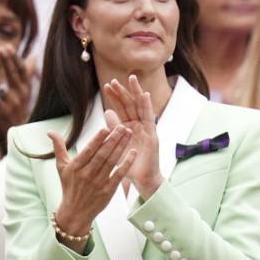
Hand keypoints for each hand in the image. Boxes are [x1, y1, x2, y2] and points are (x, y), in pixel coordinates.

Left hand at [0, 45, 32, 146]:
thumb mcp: (26, 89)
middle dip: (6, 62)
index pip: (22, 70)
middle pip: (13, 75)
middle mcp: (21, 94)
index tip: (8, 47)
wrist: (18, 129)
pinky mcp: (1, 111)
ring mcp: (11, 103)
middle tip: (0, 49)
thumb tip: (33, 56)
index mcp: (27, 87)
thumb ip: (26, 73)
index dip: (15, 59)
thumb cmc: (19, 105)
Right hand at [51, 125, 134, 248]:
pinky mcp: (108, 190)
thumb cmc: (69, 186)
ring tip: (129, 134)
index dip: (98, 140)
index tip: (106, 128)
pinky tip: (133, 152)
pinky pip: (119, 174)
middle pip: (102, 154)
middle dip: (113, 139)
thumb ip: (59, 148)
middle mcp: (86, 174)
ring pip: (111, 161)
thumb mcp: (61, 167)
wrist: (75, 212)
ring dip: (121, 147)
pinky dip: (127, 163)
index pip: (88, 150)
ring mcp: (98, 182)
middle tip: (123, 127)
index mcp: (75, 167)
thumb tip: (50, 132)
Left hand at [103, 75, 161, 197]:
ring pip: (141, 107)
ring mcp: (147, 130)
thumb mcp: (117, 144)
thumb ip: (113, 129)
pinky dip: (148, 106)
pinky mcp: (153, 136)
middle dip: (123, 92)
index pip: (122, 109)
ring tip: (131, 79)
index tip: (106, 86)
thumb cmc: (129, 165)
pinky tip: (144, 95)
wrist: (141, 180)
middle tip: (114, 80)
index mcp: (129, 128)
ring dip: (136, 93)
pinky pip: (150, 118)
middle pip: (131, 105)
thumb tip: (107, 112)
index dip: (115, 97)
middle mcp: (139, 126)